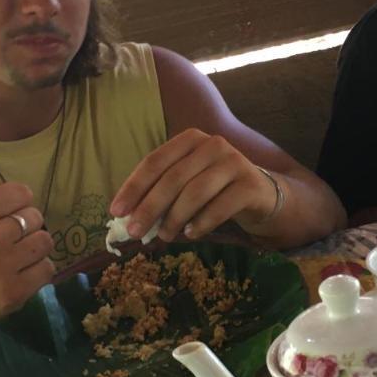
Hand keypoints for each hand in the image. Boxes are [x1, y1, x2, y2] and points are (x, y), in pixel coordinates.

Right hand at [0, 131, 55, 331]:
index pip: (22, 193)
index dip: (16, 203)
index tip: (2, 216)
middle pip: (35, 217)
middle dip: (24, 226)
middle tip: (5, 239)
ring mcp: (3, 267)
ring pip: (45, 241)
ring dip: (34, 248)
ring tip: (13, 255)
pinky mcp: (15, 292)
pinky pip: (48, 269)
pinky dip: (38, 271)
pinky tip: (17, 273)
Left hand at [109, 128, 277, 241]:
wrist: (260, 195)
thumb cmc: (214, 189)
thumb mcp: (186, 183)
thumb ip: (160, 193)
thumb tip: (127, 218)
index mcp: (190, 139)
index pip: (154, 161)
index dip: (133, 187)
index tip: (116, 212)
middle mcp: (212, 144)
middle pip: (173, 178)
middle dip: (150, 207)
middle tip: (135, 232)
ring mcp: (234, 162)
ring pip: (196, 192)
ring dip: (175, 218)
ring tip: (164, 236)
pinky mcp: (251, 184)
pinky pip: (220, 206)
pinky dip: (202, 223)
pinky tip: (191, 234)